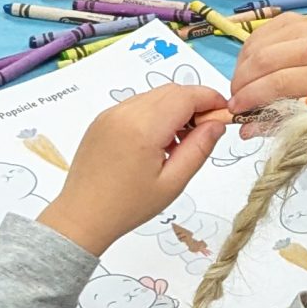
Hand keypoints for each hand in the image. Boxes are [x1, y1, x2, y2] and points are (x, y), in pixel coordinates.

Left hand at [40, 83, 227, 255]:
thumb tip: (217, 124)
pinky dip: (155, 114)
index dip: (210, 99)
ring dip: (175, 108)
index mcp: (144, 128)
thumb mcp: (173, 182)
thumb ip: (199, 148)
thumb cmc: (128, 206)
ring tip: (180, 142)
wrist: (81, 216)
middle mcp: (125, 113)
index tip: (225, 114)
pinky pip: (137, 105)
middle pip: (171, 91)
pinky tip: (158, 142)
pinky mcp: (102, 119)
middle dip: (195, 103)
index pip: (186, 96)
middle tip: (206, 131)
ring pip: (154, 96)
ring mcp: (110, 114)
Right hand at [231, 16, 306, 122]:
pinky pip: (259, 34)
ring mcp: (306, 27)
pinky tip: (250, 68)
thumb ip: (283, 123)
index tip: (235, 109)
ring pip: (258, 46)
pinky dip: (248, 53)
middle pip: (264, 61)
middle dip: (241, 82)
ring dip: (242, 68)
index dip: (251, 97)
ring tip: (242, 86)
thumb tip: (246, 130)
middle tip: (234, 99)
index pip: (279, 83)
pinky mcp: (294, 18)